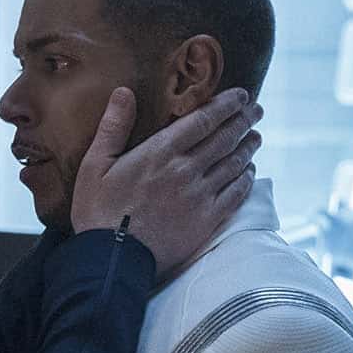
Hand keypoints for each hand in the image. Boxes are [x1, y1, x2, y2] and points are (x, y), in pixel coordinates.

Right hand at [70, 86, 263, 277]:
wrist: (112, 260)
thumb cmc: (98, 212)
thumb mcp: (95, 165)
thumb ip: (113, 127)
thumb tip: (124, 92)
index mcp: (160, 152)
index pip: (204, 120)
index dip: (226, 104)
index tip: (241, 95)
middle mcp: (186, 170)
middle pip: (225, 138)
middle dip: (244, 120)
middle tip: (256, 110)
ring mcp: (200, 197)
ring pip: (234, 164)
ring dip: (248, 147)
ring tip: (256, 137)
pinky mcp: (207, 221)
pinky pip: (236, 195)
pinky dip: (246, 179)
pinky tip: (249, 172)